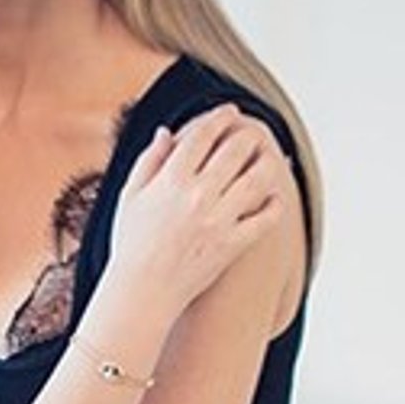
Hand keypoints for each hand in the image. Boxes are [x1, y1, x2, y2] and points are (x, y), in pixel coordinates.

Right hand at [108, 104, 285, 317]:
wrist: (143, 291)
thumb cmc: (132, 244)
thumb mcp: (130, 195)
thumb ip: (149, 160)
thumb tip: (166, 132)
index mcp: (170, 180)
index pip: (202, 136)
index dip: (219, 118)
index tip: (230, 111)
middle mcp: (198, 196)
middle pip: (235, 151)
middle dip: (249, 134)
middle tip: (254, 130)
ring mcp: (219, 221)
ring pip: (256, 180)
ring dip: (268, 162)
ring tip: (271, 156)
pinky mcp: (233, 245)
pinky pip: (264, 219)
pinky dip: (274, 204)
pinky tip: (274, 196)